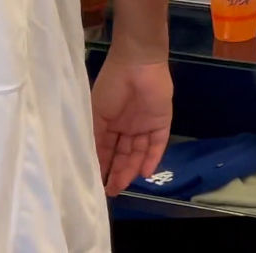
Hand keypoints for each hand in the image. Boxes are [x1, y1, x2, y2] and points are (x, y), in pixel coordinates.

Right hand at [90, 53, 171, 195]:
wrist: (137, 64)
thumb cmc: (112, 86)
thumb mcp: (97, 114)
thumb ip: (98, 138)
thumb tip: (93, 161)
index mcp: (110, 122)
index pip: (107, 150)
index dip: (103, 166)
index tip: (98, 184)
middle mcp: (127, 126)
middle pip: (124, 154)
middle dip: (117, 172)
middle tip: (112, 191)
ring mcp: (145, 124)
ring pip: (139, 152)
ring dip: (132, 169)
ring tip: (123, 185)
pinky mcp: (161, 122)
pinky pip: (157, 144)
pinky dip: (152, 158)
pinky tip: (144, 173)